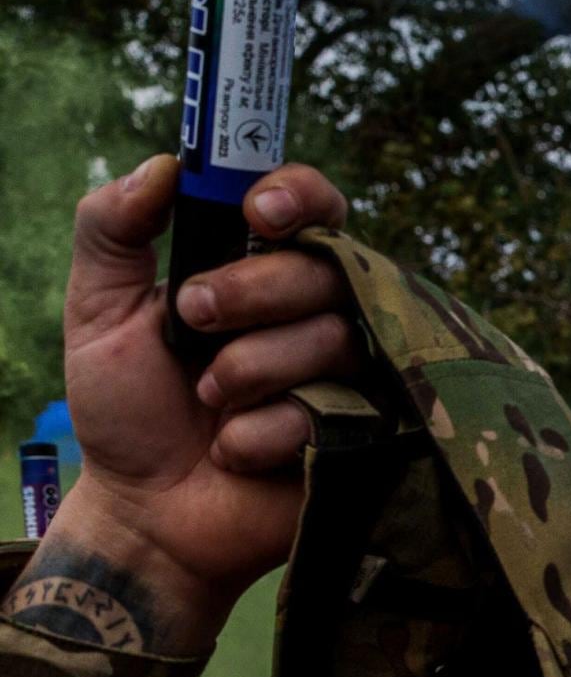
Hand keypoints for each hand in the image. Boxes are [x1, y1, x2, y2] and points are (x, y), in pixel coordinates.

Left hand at [20, 162, 361, 655]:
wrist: (145, 512)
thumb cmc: (128, 412)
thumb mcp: (97, 310)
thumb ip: (113, 229)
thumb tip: (164, 164)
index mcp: (261, 271)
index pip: (313, 206)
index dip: (299, 195)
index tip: (258, 210)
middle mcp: (317, 315)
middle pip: (326, 269)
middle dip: (250, 292)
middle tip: (193, 319)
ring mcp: (349, 376)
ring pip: (331, 340)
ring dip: (248, 372)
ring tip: (208, 403)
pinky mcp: (366, 436)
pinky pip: (328, 412)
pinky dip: (260, 434)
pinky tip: (234, 453)